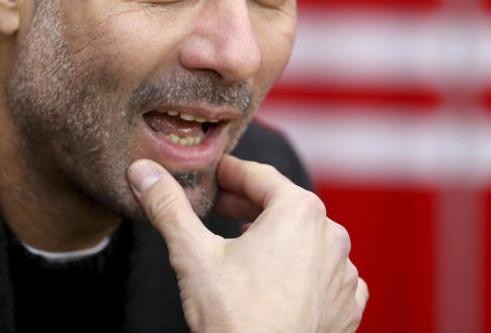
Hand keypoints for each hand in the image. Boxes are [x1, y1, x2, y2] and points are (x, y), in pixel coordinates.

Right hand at [127, 155, 367, 332]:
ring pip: (307, 241)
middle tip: (219, 209)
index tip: (212, 177)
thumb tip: (144, 172)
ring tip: (247, 248)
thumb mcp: (192, 254)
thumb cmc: (234, 318)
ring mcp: (343, 273)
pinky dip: (304, 273)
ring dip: (278, 239)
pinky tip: (280, 281)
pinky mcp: (346, 306)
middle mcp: (331, 235)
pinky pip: (326, 276)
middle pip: (284, 207)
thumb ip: (168, 207)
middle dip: (249, 206)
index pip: (259, 177)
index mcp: (299, 211)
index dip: (230, 173)